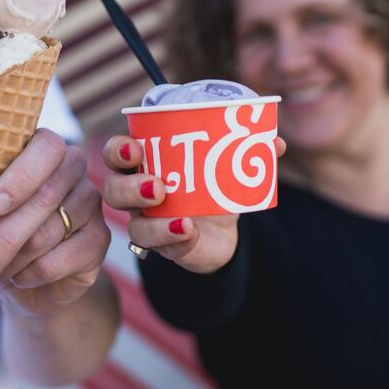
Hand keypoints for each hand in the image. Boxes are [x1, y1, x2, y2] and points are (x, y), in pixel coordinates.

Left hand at [0, 129, 109, 319]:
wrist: (18, 279)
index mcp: (40, 148)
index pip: (45, 146)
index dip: (21, 174)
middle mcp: (72, 169)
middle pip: (45, 196)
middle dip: (5, 235)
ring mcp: (90, 204)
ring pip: (52, 231)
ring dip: (14, 259)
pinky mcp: (99, 242)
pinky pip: (67, 258)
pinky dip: (34, 274)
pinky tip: (17, 277)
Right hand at [101, 135, 286, 273]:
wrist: (222, 234)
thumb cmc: (212, 189)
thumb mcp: (226, 168)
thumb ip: (247, 152)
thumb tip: (275, 140)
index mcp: (146, 165)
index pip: (117, 153)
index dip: (118, 150)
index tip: (135, 148)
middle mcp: (137, 195)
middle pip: (113, 189)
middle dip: (128, 186)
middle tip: (158, 186)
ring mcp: (147, 224)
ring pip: (132, 224)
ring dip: (152, 220)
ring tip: (176, 214)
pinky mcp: (164, 247)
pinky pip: (159, 246)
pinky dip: (172, 237)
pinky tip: (187, 230)